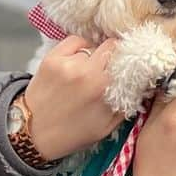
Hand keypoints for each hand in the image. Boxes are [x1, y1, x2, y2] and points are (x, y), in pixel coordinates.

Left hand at [25, 36, 124, 160]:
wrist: (34, 133)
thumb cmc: (73, 132)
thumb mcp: (108, 126)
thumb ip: (127, 103)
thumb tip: (142, 84)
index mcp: (105, 89)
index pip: (128, 58)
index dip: (131, 59)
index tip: (132, 64)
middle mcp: (88, 72)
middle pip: (112, 46)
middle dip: (115, 54)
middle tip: (112, 64)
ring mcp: (68, 63)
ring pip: (93, 45)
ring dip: (96, 54)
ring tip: (90, 69)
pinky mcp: (52, 58)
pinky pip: (75, 41)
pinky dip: (79, 47)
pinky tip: (77, 61)